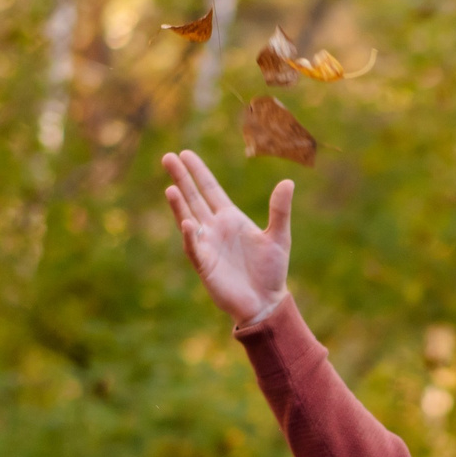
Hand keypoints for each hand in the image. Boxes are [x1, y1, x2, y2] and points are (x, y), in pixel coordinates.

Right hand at [163, 149, 292, 326]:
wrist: (267, 303)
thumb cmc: (272, 271)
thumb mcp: (279, 237)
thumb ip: (280, 210)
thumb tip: (288, 181)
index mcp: (230, 218)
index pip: (210, 189)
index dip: (198, 171)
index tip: (185, 153)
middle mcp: (214, 228)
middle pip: (194, 198)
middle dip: (181, 179)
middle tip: (167, 157)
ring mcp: (207, 245)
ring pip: (188, 219)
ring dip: (180, 205)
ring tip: (171, 188)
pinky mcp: (205, 266)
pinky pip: (195, 248)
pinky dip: (191, 236)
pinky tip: (188, 223)